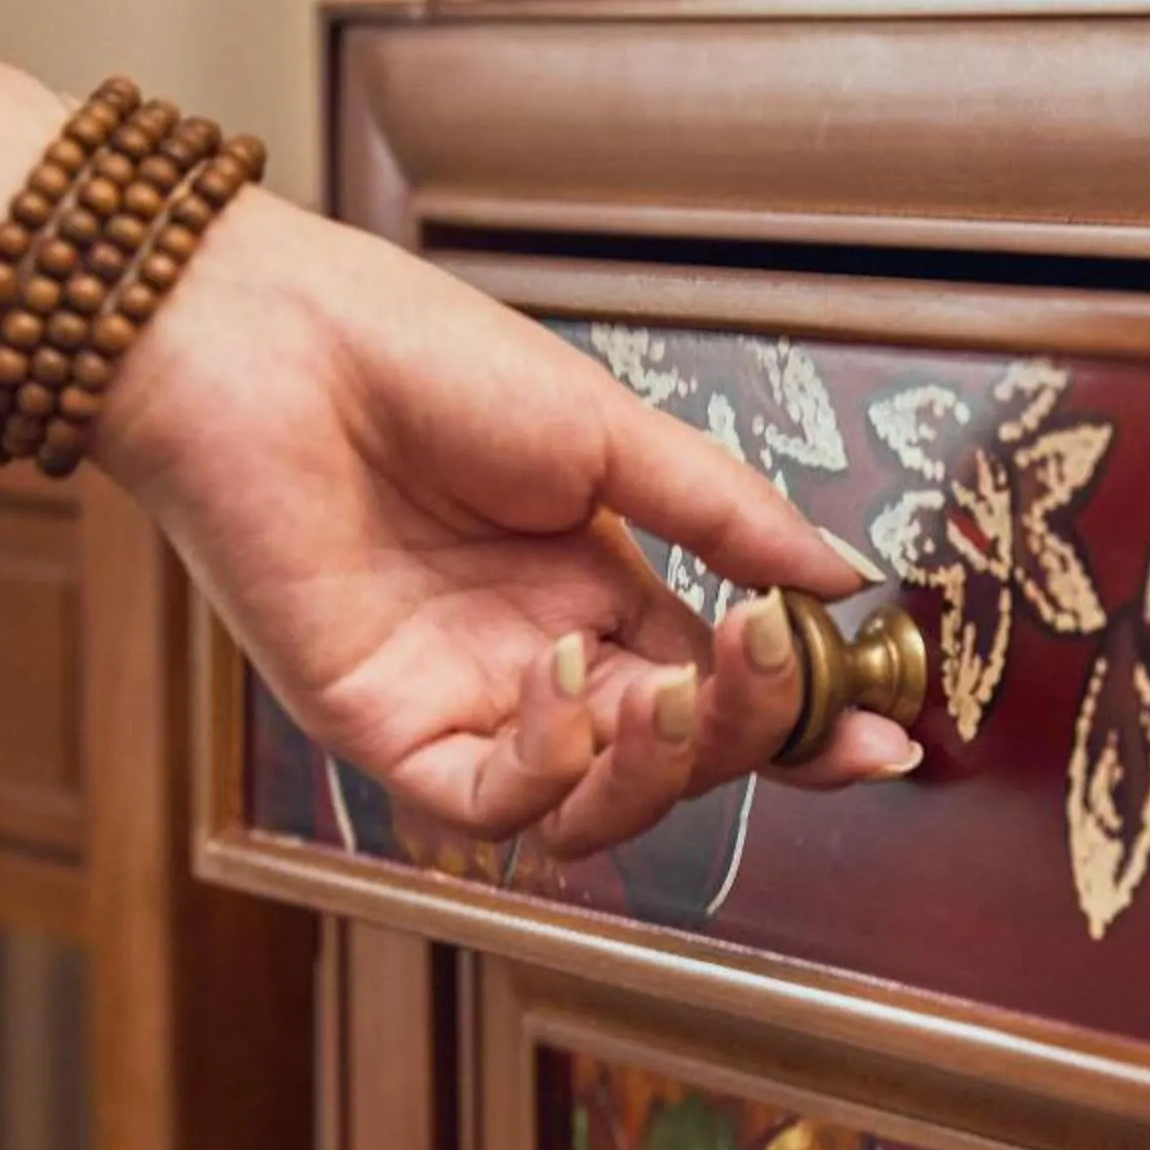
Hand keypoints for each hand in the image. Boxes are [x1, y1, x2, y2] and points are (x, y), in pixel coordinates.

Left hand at [95, 194, 919, 856]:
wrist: (268, 339)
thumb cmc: (414, 356)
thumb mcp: (603, 429)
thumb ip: (721, 515)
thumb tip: (840, 581)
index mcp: (599, 588)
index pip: (720, 690)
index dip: (799, 725)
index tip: (880, 735)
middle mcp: (541, 660)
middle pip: (674, 761)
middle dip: (741, 735)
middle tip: (767, 670)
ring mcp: (465, 701)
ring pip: (591, 810)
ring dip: (654, 770)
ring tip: (667, 689)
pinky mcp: (384, 728)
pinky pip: (488, 804)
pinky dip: (546, 763)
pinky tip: (563, 679)